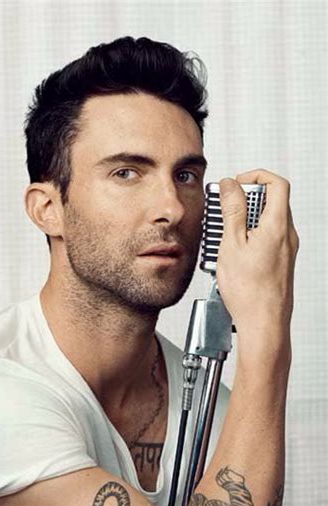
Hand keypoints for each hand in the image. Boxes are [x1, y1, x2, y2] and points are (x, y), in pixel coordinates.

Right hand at [216, 170, 298, 337]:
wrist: (264, 323)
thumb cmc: (250, 292)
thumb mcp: (232, 244)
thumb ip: (232, 211)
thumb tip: (231, 185)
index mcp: (278, 226)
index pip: (277, 184)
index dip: (255, 176)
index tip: (236, 184)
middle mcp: (287, 235)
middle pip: (271, 201)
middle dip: (245, 200)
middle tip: (224, 210)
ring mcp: (286, 249)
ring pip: (267, 221)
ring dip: (244, 221)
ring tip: (224, 236)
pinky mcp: (280, 262)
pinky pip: (266, 238)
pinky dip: (249, 237)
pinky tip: (232, 254)